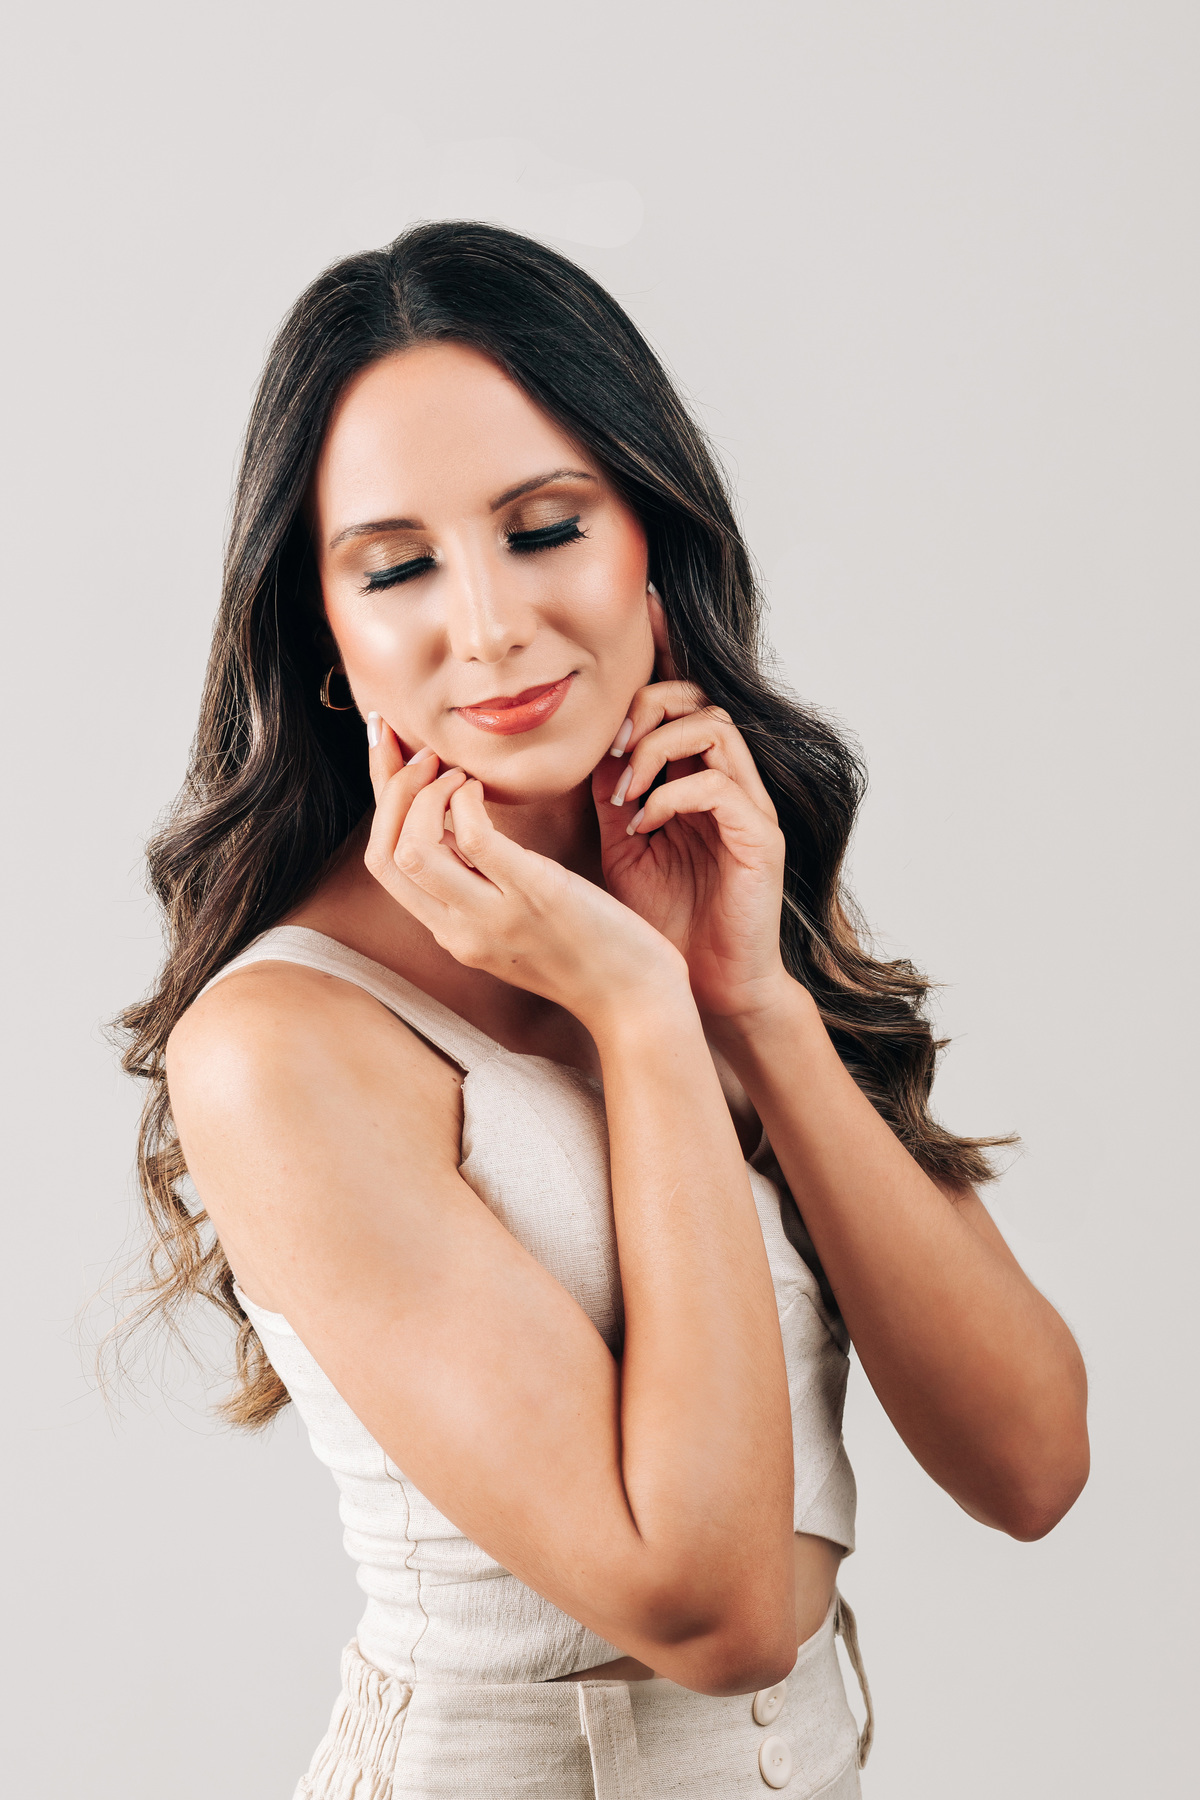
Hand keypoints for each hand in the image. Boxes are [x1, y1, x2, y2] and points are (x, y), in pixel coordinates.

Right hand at [364, 723, 687, 1028]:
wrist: (635, 1001)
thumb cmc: (590, 955)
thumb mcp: (517, 924)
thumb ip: (481, 885)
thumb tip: (458, 825)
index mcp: (452, 933)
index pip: (385, 865)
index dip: (379, 801)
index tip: (389, 751)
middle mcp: (459, 930)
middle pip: (385, 853)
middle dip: (389, 787)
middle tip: (420, 750)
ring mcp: (492, 916)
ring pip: (414, 847)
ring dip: (425, 793)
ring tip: (455, 771)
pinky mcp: (534, 894)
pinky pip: (474, 836)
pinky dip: (465, 798)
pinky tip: (482, 786)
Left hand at [593, 683, 790, 1022]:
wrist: (708, 985)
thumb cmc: (667, 922)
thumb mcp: (625, 848)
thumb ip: (613, 797)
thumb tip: (589, 750)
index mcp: (697, 780)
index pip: (679, 705)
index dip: (635, 706)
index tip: (598, 748)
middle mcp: (730, 784)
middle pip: (701, 698)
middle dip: (648, 709)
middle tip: (613, 752)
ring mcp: (750, 808)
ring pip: (716, 727)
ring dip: (658, 749)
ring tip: (626, 794)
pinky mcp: (762, 838)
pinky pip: (719, 787)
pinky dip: (671, 797)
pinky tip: (644, 826)